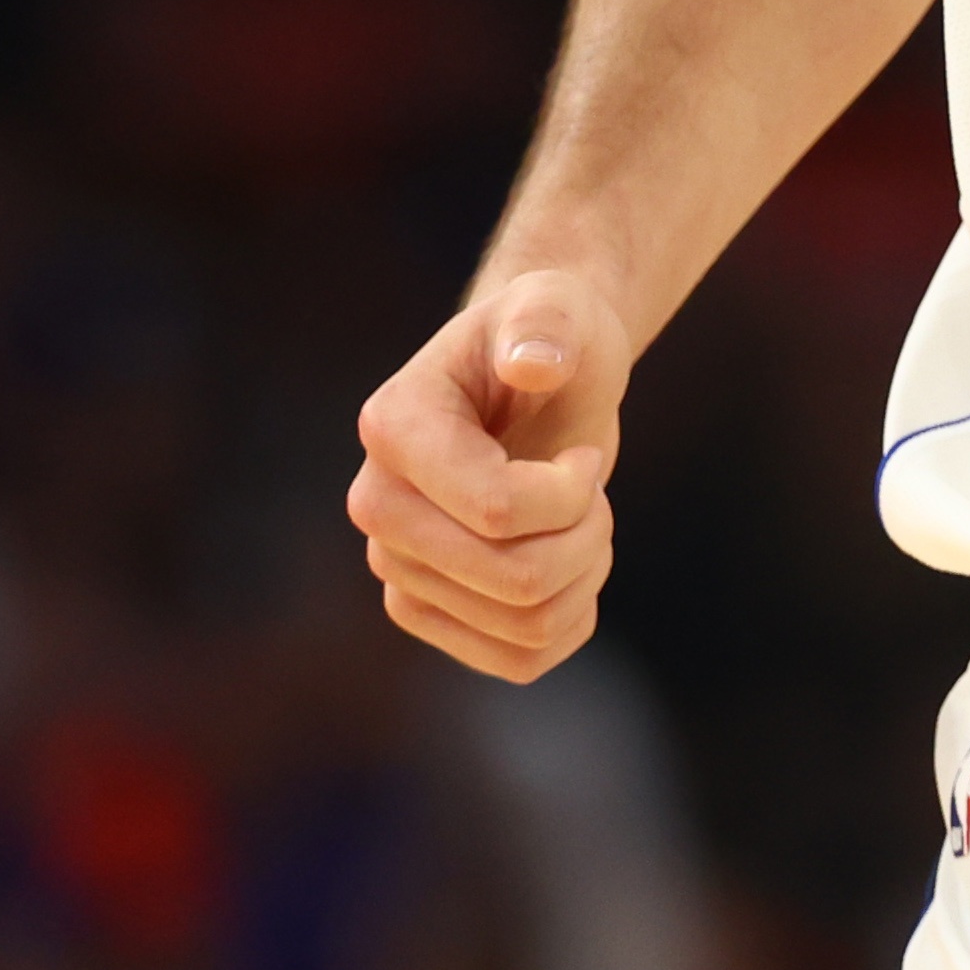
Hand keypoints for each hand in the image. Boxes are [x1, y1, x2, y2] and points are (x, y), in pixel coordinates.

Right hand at [346, 266, 625, 679]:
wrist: (537, 378)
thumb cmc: (548, 337)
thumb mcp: (557, 309)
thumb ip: (546, 324)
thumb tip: (532, 364)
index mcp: (392, 428)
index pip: (495, 510)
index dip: (571, 492)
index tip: (582, 455)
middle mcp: (377, 506)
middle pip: (514, 577)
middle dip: (587, 535)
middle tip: (591, 489)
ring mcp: (396, 566)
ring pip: (525, 624)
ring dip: (586, 574)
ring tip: (583, 520)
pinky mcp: (425, 611)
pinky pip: (520, 660)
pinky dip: (572, 621)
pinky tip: (572, 567)